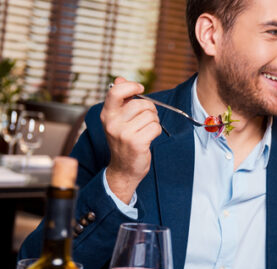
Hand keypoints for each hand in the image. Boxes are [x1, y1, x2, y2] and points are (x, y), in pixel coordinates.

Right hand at [102, 77, 161, 203]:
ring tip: (146, 130)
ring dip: (154, 122)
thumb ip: (120, 99)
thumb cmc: (124, 141)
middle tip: (146, 119)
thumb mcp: (118, 119)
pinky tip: (149, 138)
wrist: (124, 168)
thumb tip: (121, 79)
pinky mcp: (136, 143)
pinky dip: (157, 131)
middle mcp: (112, 123)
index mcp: (107, 114)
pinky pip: (155, 127)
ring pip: (150, 115)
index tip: (140, 89)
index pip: (116, 91)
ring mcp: (124, 134)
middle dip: (150, 109)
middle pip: (141, 103)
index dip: (132, 86)